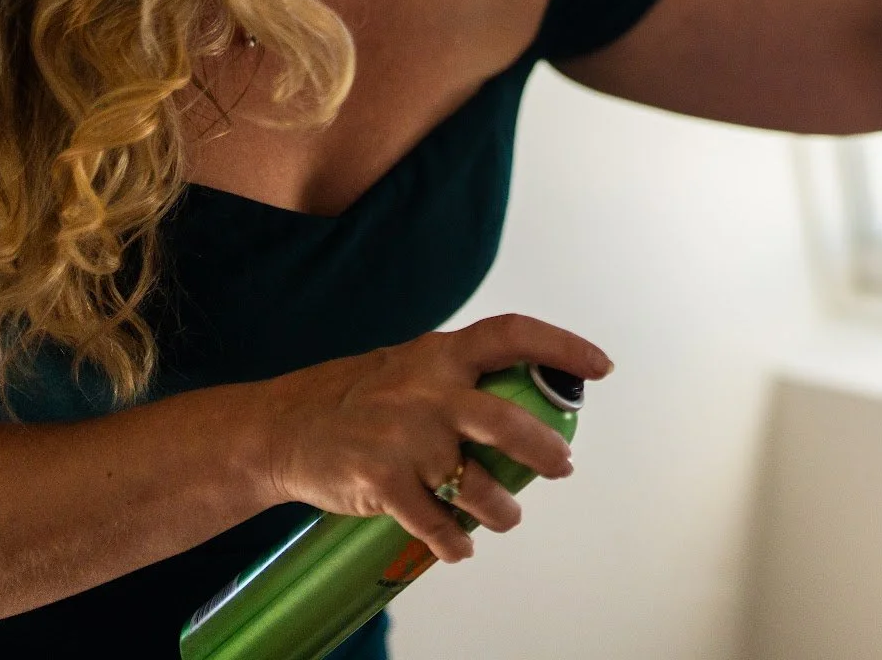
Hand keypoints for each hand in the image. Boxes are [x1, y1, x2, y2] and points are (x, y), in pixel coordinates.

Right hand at [256, 314, 611, 561]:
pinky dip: (454, 540)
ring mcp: (404, 438)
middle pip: (506, 422)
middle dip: (545, 451)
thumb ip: (458, 377)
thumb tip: (522, 402)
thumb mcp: (408, 367)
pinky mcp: (381, 482)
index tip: (601, 368)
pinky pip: (435, 521)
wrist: (279, 429)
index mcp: (439, 354)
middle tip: (562, 467)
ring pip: (477, 484)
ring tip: (508, 517)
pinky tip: (460, 546)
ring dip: (503, 510)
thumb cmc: (354, 398)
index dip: (564, 347)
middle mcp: (425, 392)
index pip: (514, 335)